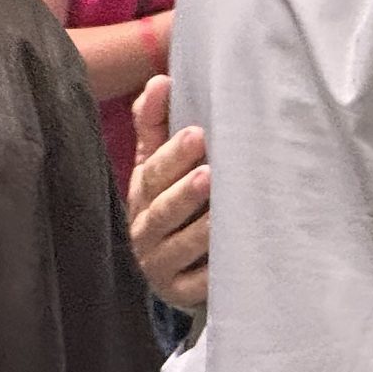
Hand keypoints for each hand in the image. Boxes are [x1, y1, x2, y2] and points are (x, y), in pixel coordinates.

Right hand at [127, 75, 210, 311]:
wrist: (172, 267)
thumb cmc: (171, 202)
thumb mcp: (159, 164)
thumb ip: (157, 124)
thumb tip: (161, 79)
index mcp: (142, 193)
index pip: (152, 172)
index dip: (172, 154)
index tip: (198, 133)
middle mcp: (145, 229)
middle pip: (161, 210)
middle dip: (183, 192)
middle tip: (210, 172)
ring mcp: (159, 264)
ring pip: (178, 247)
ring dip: (199, 231)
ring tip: (222, 212)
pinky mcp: (178, 292)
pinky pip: (195, 285)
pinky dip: (210, 275)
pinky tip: (229, 262)